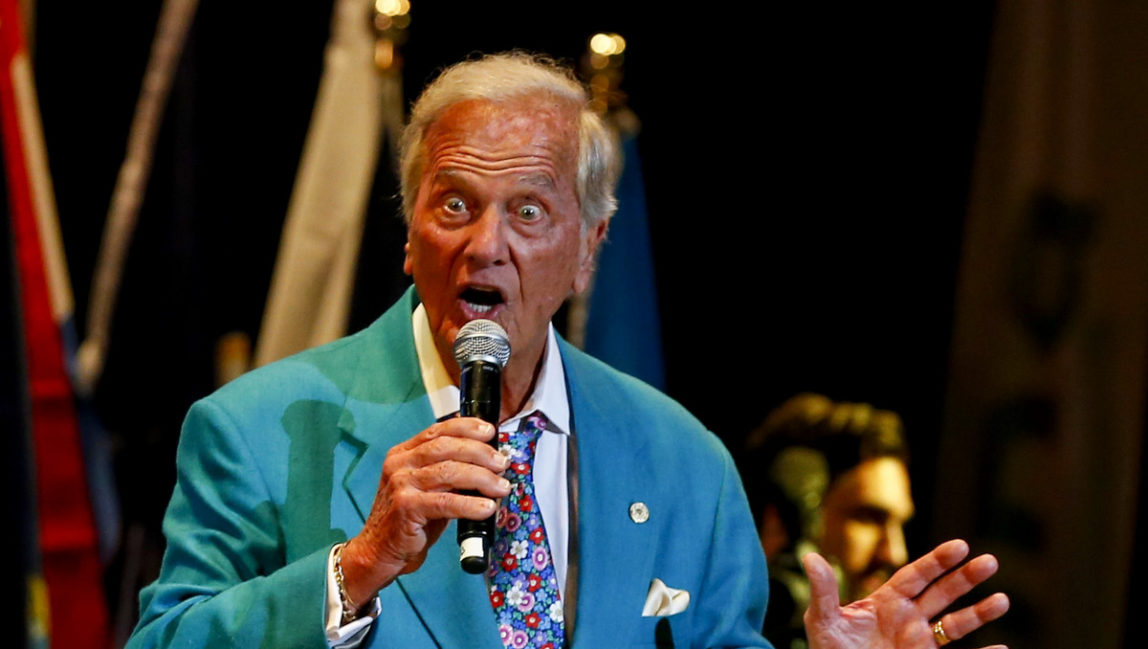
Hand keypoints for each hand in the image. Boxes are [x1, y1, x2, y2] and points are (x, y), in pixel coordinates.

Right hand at [339, 417, 511, 602]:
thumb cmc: (411, 519)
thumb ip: (451, 472)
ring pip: (449, 472)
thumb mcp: (429, 488)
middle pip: (447, 447)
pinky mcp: (406, 508)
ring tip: (501, 487)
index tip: (490, 432)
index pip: (438, 430)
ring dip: (482, 478)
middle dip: (480, 453)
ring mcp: (400, 484)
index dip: (467, 427)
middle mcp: (399, 464)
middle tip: (502, 463)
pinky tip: (487, 508)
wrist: (380, 550)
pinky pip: (445, 502)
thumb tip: (490, 462)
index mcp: (404, 453)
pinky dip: (470, 505)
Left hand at [803, 539, 1009, 648]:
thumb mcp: (822, 621)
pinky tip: (1002, 648)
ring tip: (1003, 599)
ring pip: (955, 624)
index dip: (937, 560)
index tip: (960, 546)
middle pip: (942, 593)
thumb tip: (809, 557)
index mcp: (886, 601)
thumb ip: (823, 592)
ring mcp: (919, 642)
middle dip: (965, 578)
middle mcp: (907, 618)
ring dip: (979, 612)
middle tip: (990, 561)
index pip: (916, 575)